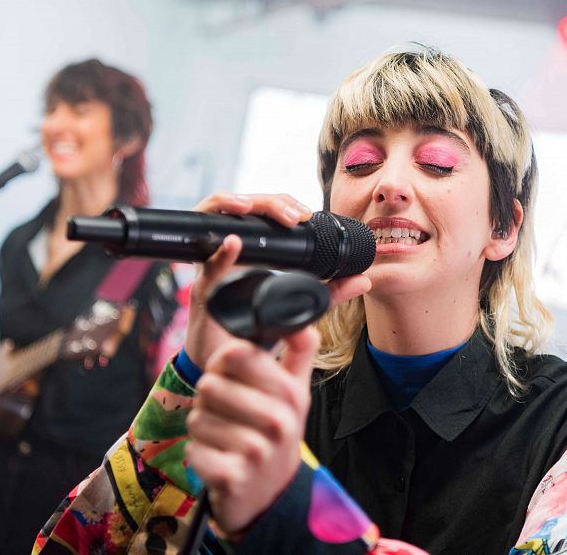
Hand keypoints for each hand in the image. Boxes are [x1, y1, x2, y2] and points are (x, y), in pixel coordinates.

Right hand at [183, 192, 371, 370]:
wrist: (226, 364)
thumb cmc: (256, 331)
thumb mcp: (300, 306)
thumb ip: (329, 293)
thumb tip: (363, 280)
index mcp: (251, 249)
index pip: (263, 210)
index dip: (282, 203)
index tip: (304, 213)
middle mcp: (229, 249)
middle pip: (245, 207)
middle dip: (270, 202)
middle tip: (293, 214)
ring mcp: (212, 264)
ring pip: (218, 216)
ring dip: (242, 206)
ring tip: (264, 210)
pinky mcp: (203, 286)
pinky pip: (206, 262)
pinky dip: (220, 249)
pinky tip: (234, 242)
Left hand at [185, 326, 319, 534]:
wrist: (273, 494)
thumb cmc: (275, 433)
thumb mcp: (295, 392)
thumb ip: (300, 351)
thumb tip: (302, 321)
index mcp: (291, 394)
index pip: (234, 352)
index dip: (222, 362)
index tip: (233, 377)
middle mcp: (278, 421)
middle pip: (208, 384)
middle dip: (209, 399)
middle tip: (228, 415)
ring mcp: (256, 452)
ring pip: (196, 417)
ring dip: (203, 429)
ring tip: (225, 438)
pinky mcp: (231, 477)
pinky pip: (192, 450)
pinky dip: (198, 456)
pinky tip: (219, 460)